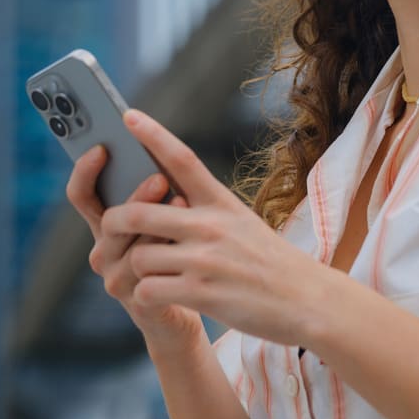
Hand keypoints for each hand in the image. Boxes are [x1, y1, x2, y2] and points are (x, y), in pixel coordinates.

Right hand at [66, 145, 204, 345]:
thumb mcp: (164, 216)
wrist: (195, 301)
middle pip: (109, 219)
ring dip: (155, 223)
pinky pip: (148, 274)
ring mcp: (116, 278)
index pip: (82, 194)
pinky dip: (167, 252)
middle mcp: (103, 251)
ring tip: (181, 201)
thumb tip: (154, 147)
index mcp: (105, 224)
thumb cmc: (180, 251)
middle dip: (135, 197)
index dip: (85, 170)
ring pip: (130, 247)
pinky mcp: (137, 301)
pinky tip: (185, 240)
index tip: (102, 147)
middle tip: (159, 177)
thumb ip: (154, 190)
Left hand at [98, 110, 330, 346]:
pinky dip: (147, 296)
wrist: (308, 301)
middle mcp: (211, 226)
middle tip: (110, 227)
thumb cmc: (270, 263)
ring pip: (139, 256)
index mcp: (221, 203)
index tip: (129, 116)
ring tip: (153, 274)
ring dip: (137, 269)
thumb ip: (205, 210)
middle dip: (115, 221)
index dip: (152, 135)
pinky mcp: (202, 293)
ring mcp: (206, 260)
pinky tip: (162, 296)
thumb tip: (165, 198)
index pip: (182, 160)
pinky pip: (148, 290)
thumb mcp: (242, 223)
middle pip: (139, 212)